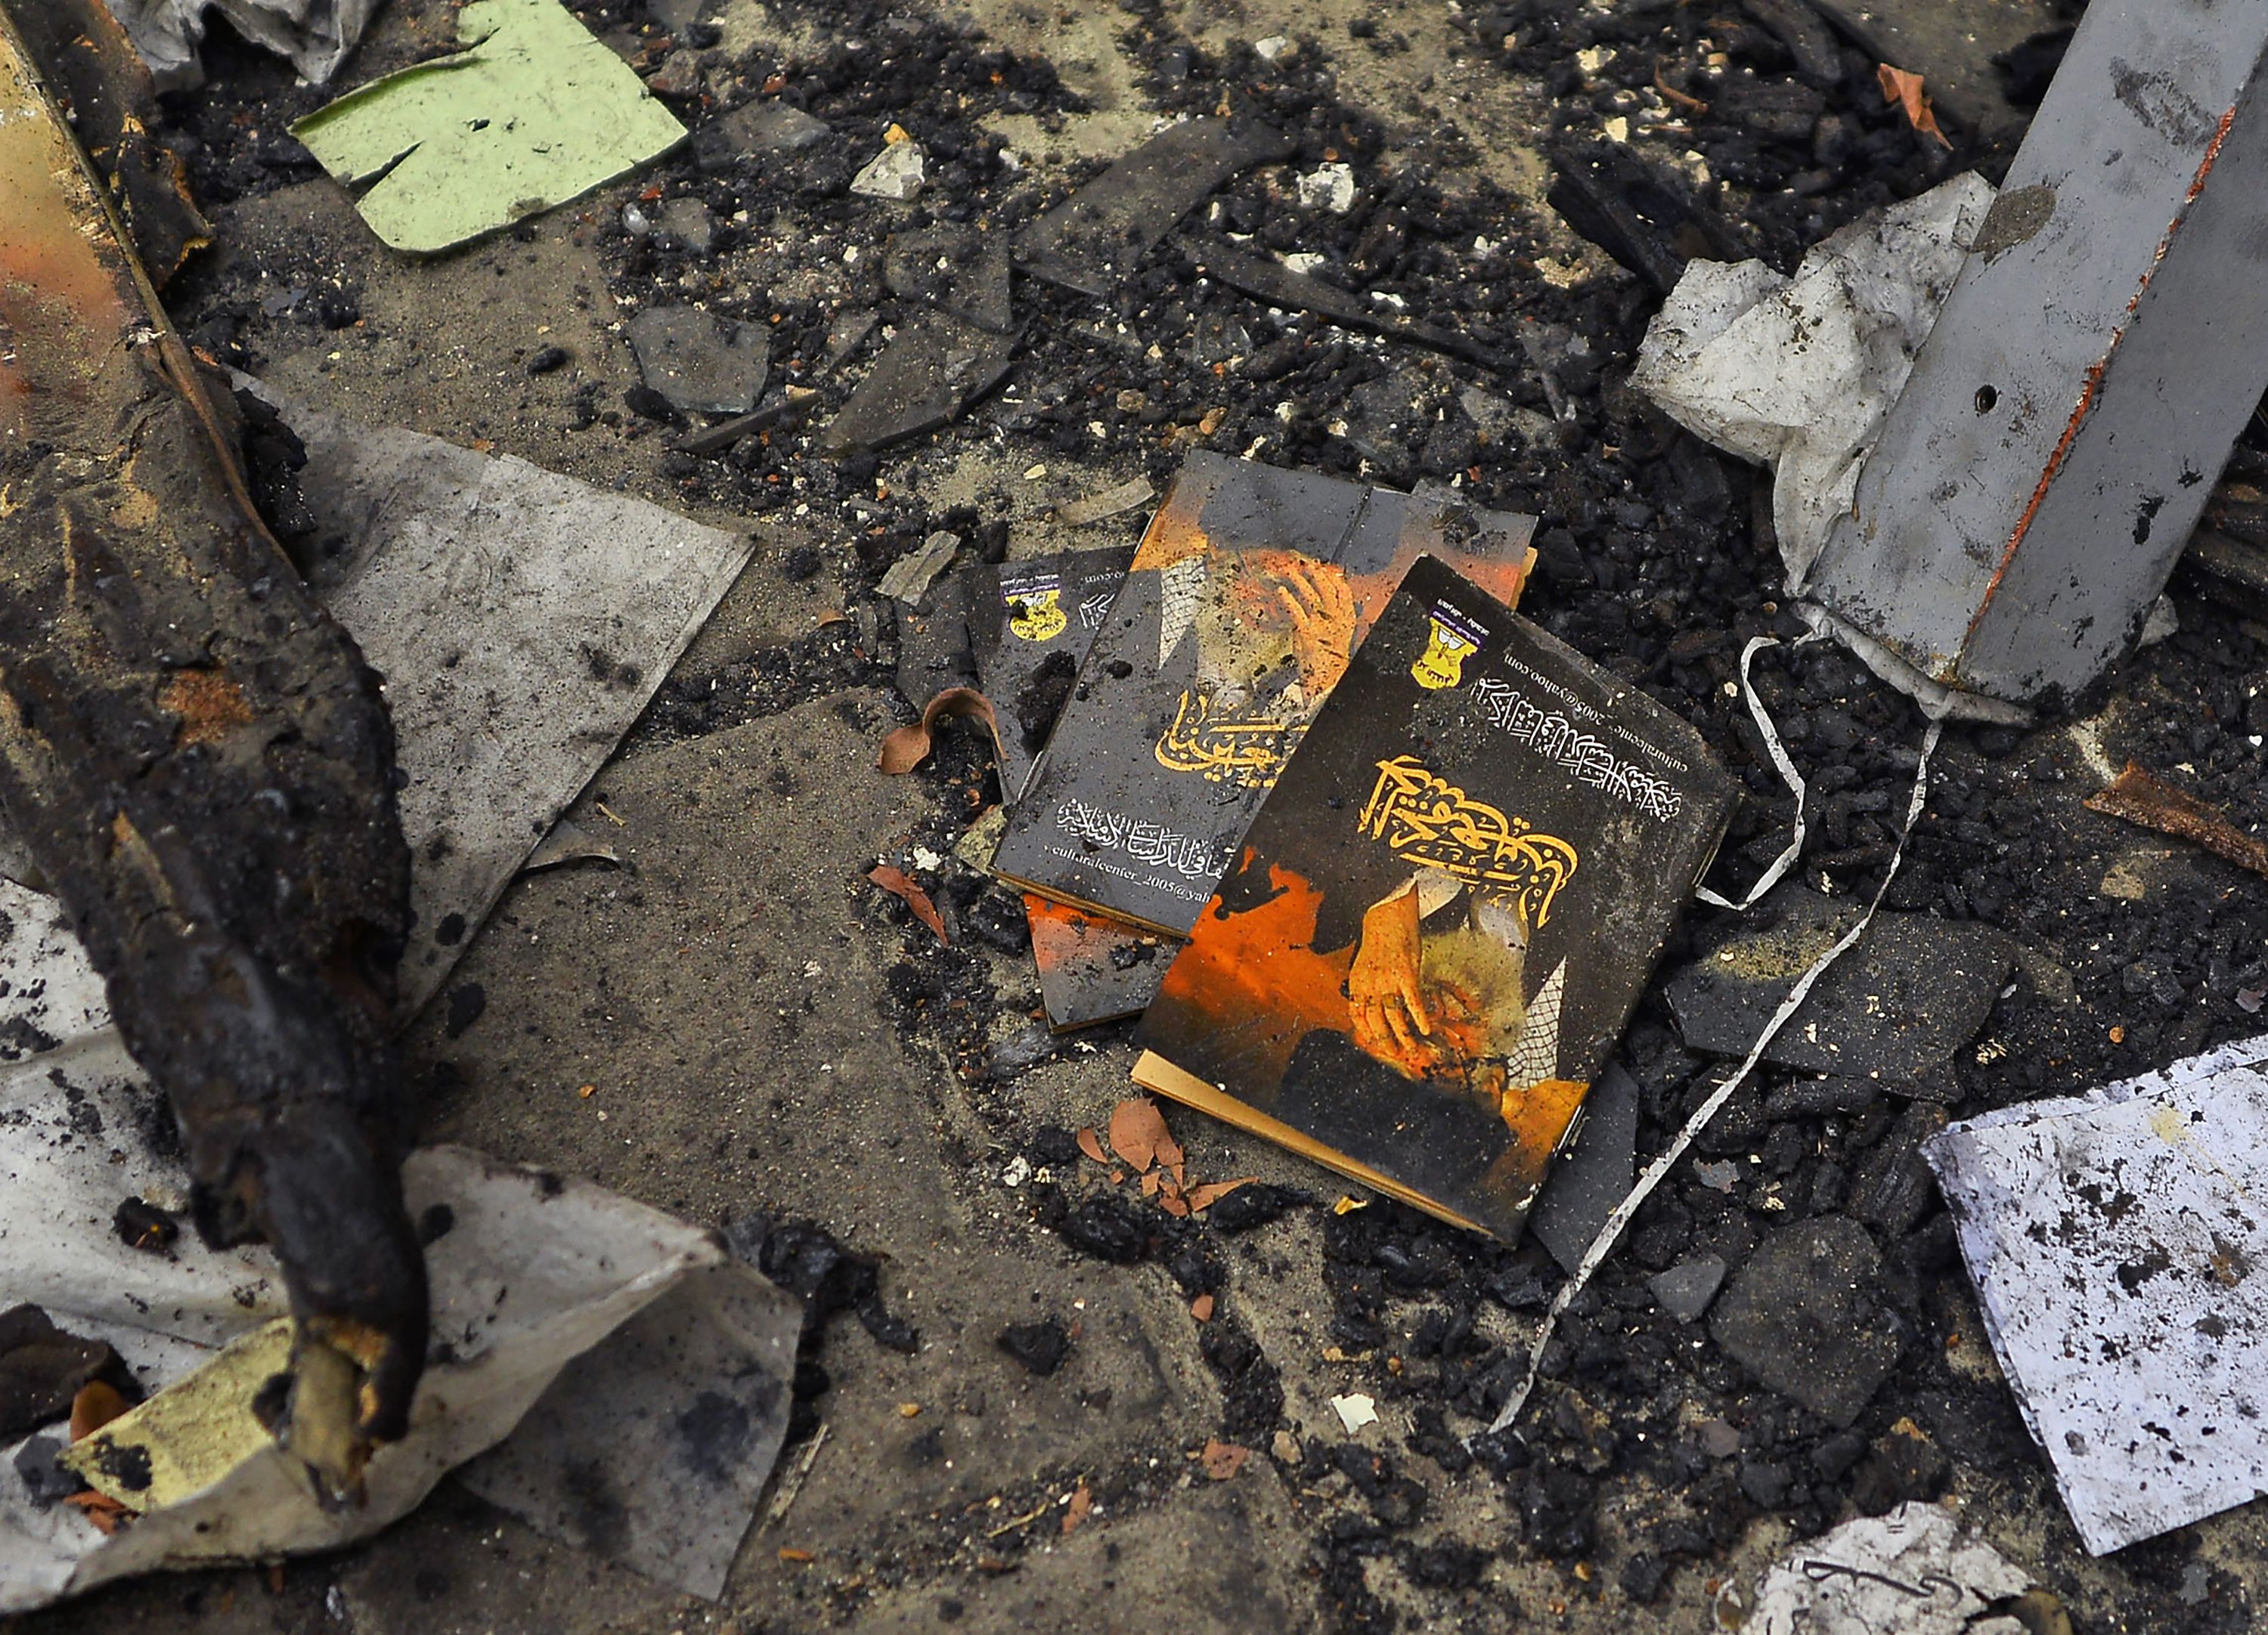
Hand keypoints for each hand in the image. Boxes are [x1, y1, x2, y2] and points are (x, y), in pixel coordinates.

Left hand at [1274, 560, 1355, 697]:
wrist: (1328, 680)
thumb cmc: (1329, 659)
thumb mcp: (1335, 635)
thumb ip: (1327, 618)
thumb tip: (1312, 602)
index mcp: (1347, 619)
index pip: (1345, 591)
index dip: (1334, 577)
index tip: (1326, 568)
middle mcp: (1337, 619)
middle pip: (1329, 589)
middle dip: (1318, 574)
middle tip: (1308, 565)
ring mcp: (1322, 625)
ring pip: (1312, 596)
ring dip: (1300, 582)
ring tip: (1291, 573)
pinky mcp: (1307, 632)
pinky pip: (1296, 611)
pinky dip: (1288, 599)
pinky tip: (1282, 592)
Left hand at [1347, 887, 1438, 1068]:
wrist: (1387, 916)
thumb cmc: (1380, 943)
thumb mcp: (1366, 967)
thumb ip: (1368, 988)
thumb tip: (1374, 1009)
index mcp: (1357, 983)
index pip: (1357, 1016)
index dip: (1366, 1033)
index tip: (1374, 1043)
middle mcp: (1369, 984)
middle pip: (1375, 1021)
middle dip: (1384, 1041)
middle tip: (1393, 1052)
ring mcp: (1388, 980)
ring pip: (1394, 1016)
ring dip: (1403, 1036)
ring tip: (1411, 1048)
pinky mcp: (1406, 975)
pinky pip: (1413, 1002)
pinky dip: (1420, 1017)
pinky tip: (1425, 1029)